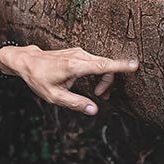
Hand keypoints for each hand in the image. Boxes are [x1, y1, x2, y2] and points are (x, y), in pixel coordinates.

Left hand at [0, 45, 137, 114]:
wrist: (27, 61)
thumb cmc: (39, 78)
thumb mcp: (54, 96)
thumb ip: (75, 103)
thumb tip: (94, 110)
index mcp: (75, 66)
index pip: (102, 65)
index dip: (120, 66)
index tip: (135, 65)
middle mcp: (79, 55)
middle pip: (105, 66)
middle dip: (108, 82)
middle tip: (101, 96)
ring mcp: (79, 52)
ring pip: (101, 64)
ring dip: (103, 79)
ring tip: (97, 93)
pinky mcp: (78, 52)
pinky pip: (95, 62)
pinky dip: (98, 73)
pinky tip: (93, 84)